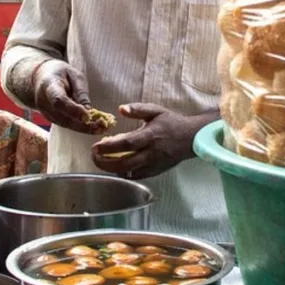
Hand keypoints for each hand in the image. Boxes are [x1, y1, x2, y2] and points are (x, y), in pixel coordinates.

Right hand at [31, 60, 96, 133]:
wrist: (42, 77)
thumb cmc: (61, 73)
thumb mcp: (74, 75)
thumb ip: (80, 91)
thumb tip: (88, 110)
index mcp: (49, 85)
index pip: (58, 100)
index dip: (73, 110)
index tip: (88, 116)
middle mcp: (43, 101)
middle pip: (62, 117)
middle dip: (82, 124)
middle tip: (101, 126)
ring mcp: (45, 112)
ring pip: (64, 124)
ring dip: (83, 128)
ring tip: (101, 128)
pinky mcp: (49, 118)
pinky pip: (64, 124)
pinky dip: (79, 127)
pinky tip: (93, 127)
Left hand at [91, 104, 213, 179]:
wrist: (191, 138)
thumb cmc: (172, 123)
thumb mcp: (156, 110)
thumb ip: (137, 109)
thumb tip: (121, 109)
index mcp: (150, 136)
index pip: (126, 144)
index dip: (109, 147)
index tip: (96, 146)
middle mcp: (151, 153)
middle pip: (124, 163)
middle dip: (105, 162)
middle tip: (94, 156)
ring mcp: (153, 164)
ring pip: (129, 172)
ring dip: (112, 168)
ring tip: (101, 161)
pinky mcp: (155, 171)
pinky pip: (136, 176)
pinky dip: (124, 173)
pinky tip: (116, 166)